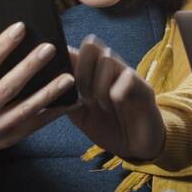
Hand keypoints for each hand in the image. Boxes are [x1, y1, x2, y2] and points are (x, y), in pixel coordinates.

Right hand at [0, 22, 76, 151]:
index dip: (2, 45)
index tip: (20, 27)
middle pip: (7, 86)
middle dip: (29, 66)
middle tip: (49, 49)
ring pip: (25, 108)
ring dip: (49, 92)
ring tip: (68, 78)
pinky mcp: (10, 138)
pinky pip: (36, 125)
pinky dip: (54, 113)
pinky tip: (70, 102)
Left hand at [66, 35, 164, 162]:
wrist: (136, 147)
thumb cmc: (110, 128)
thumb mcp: (81, 116)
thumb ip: (67, 99)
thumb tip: (47, 87)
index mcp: (95, 73)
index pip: (79, 49)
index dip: (67, 54)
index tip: (57, 68)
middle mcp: (112, 69)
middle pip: (92, 45)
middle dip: (81, 68)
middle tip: (82, 94)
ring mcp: (128, 76)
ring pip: (107, 59)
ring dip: (97, 83)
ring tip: (98, 104)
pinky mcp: (144, 88)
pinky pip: (127, 77)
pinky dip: (115, 91)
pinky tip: (113, 104)